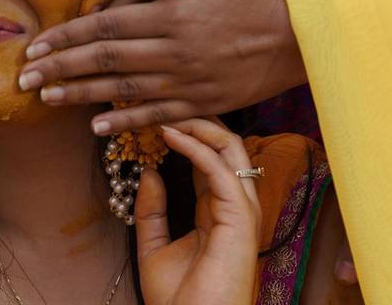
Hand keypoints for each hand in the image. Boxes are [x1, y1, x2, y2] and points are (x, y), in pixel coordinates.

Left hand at [21, 0, 304, 134]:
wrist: (306, 40)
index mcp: (172, 16)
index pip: (106, 27)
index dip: (67, 36)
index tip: (36, 44)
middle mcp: (173, 52)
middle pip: (104, 61)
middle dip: (60, 69)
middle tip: (24, 78)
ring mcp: (187, 82)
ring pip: (123, 91)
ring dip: (80, 95)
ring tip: (46, 99)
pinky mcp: (203, 104)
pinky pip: (156, 116)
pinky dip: (125, 122)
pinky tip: (96, 126)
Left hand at [135, 119, 260, 304]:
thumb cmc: (177, 301)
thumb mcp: (153, 248)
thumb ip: (151, 212)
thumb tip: (149, 173)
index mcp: (218, 213)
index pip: (210, 161)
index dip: (186, 136)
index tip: (154, 120)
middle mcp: (235, 208)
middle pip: (227, 148)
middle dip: (198, 122)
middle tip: (162, 106)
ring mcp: (242, 212)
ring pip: (232, 150)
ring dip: (198, 126)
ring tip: (165, 113)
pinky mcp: (240, 219)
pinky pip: (221, 170)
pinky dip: (197, 147)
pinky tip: (170, 135)